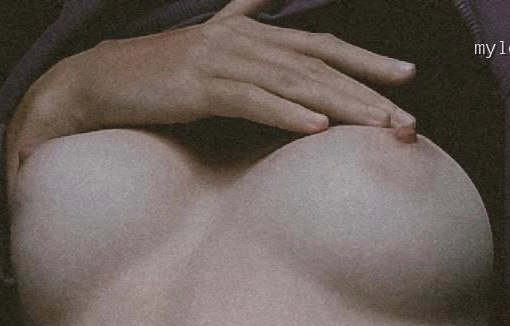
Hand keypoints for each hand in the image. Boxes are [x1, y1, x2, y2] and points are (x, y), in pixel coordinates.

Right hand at [6, 0, 415, 208]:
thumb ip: (242, 19)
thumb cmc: (157, 72)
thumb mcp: (208, 42)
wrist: (102, 81)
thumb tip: (267, 0)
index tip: (407, 78)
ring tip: (378, 128)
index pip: (323, 45)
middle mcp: (246, 39)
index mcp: (252, 31)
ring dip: (342, 108)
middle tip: (407, 119)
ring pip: (297, 85)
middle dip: (368, 93)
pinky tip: (317, 129)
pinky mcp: (202, 87)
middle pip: (320, 66)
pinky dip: (288, 115)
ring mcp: (225, 61)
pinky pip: (255, 102)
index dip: (366, 61)